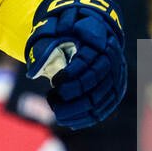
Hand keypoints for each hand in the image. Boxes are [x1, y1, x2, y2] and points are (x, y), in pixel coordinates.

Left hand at [24, 0, 126, 129]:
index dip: (72, 74)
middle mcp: (113, 60)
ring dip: (78, 110)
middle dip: (74, 97)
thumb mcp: (55, 30)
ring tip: (57, 112)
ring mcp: (116, 77)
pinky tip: (70, 121)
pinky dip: (87, 118)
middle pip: (97, 84)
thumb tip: (35, 70)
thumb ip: (45, 46)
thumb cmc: (68, 30)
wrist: (92, 29)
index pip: (89, 62)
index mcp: (99, 41)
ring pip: (101, 100)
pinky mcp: (115, 91)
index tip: (55, 80)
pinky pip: (104, 109)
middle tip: (53, 102)